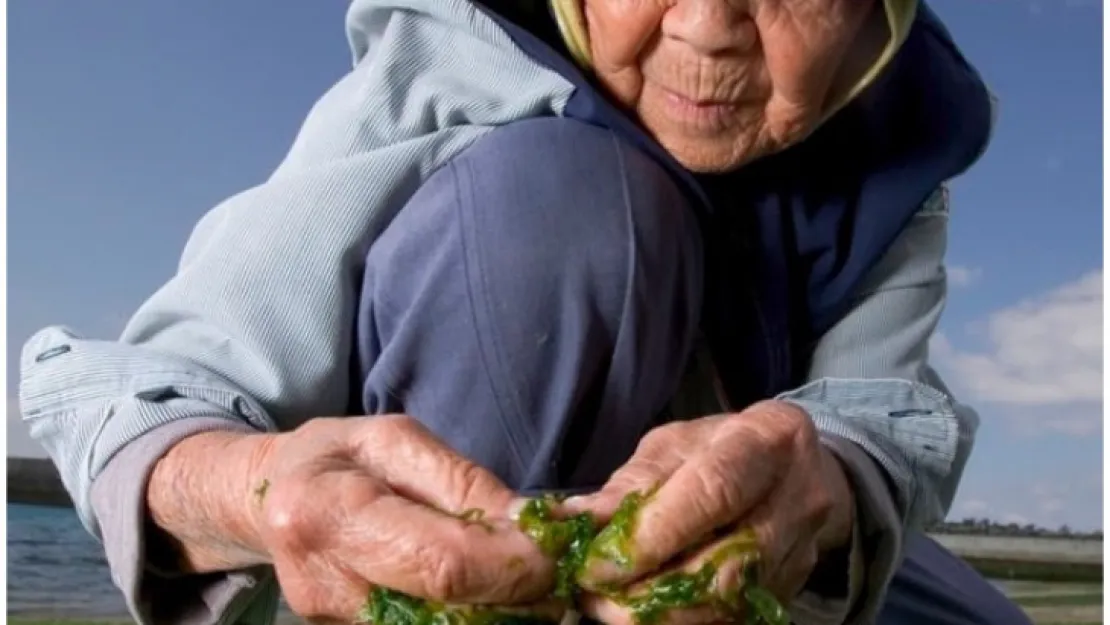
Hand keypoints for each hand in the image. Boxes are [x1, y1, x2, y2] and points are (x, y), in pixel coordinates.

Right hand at [246, 415, 555, 621]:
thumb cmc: (340, 458)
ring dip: (497, 612)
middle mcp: (323, 585)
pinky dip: (470, 615)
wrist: (273, 498)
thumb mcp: (398, 441)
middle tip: (556, 575)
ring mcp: (331, 624)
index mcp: (328, 514)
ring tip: (527, 583)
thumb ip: (462, 483)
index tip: (556, 552)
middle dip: (515, 598)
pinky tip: (490, 593)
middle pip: (446, 614)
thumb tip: (531, 523)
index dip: (511, 564)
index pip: (442, 563)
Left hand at [565, 401, 854, 624]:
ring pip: (732, 600)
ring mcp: (801, 549)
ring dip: (665, 616)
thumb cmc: (723, 448)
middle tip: (595, 598)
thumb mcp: (676, 445)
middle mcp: (798, 497)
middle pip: (727, 562)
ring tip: (611, 610)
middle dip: (653, 590)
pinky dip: (686, 620)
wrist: (797, 467)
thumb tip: (575, 519)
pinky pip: (735, 616)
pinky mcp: (792, 587)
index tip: (598, 564)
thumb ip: (633, 483)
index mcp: (768, 439)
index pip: (712, 493)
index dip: (653, 535)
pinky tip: (648, 615)